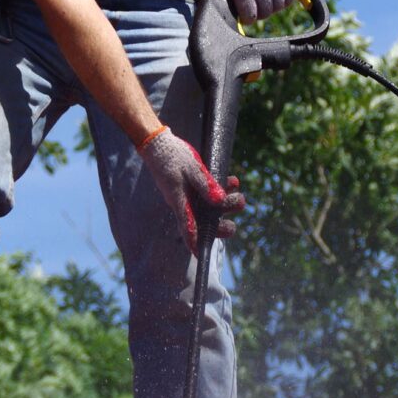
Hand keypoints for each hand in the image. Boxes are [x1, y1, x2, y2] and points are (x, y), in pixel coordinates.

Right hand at [137, 126, 245, 245]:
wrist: (158, 142)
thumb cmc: (172, 156)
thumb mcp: (192, 169)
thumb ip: (206, 184)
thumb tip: (220, 201)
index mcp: (180, 201)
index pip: (187, 227)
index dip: (193, 242)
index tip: (200, 255)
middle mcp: (183, 202)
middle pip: (203, 220)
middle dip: (222, 219)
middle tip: (239, 206)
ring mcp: (186, 195)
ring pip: (207, 207)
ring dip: (225, 201)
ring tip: (238, 191)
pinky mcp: (189, 187)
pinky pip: (206, 194)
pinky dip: (219, 189)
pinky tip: (233, 181)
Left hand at [213, 0, 294, 22]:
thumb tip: (225, 14)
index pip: (250, 16)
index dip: (246, 18)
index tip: (245, 14)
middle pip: (266, 13)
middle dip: (259, 13)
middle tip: (254, 6)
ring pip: (278, 7)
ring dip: (271, 7)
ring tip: (263, 0)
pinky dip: (283, 0)